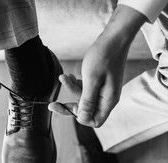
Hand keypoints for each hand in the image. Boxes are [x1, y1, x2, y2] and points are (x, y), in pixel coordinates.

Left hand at [50, 5, 145, 127]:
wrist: (115, 37)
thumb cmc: (104, 56)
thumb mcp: (92, 79)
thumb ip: (87, 100)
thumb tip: (82, 119)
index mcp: (108, 100)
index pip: (95, 121)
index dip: (81, 117)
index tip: (68, 107)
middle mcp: (107, 98)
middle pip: (87, 111)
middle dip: (69, 106)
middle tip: (52, 104)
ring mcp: (105, 90)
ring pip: (84, 98)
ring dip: (71, 90)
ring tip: (62, 77)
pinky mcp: (101, 82)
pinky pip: (86, 89)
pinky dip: (76, 84)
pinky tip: (70, 76)